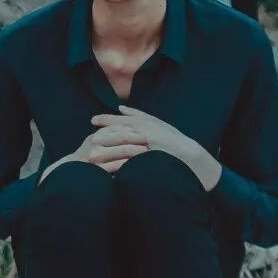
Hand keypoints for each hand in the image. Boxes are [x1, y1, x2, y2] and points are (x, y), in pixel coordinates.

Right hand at [41, 122, 148, 181]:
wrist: (70, 173)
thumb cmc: (86, 157)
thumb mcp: (94, 141)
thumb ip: (107, 133)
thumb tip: (127, 125)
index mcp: (97, 135)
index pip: (118, 129)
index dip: (133, 129)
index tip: (146, 130)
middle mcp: (95, 143)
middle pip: (121, 137)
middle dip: (137, 138)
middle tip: (150, 139)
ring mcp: (96, 156)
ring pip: (120, 150)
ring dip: (135, 150)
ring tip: (147, 151)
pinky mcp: (97, 169)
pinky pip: (116, 165)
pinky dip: (127, 164)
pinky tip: (136, 164)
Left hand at [90, 105, 220, 189]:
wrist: (190, 155)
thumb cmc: (172, 139)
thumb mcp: (155, 123)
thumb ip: (137, 115)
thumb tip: (121, 107)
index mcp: (144, 123)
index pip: (121, 120)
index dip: (106, 120)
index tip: (93, 120)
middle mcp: (144, 132)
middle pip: (119, 132)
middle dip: (102, 136)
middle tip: (88, 140)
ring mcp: (146, 145)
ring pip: (122, 147)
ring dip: (106, 151)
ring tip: (92, 156)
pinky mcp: (149, 158)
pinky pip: (130, 162)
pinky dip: (118, 166)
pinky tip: (108, 170)